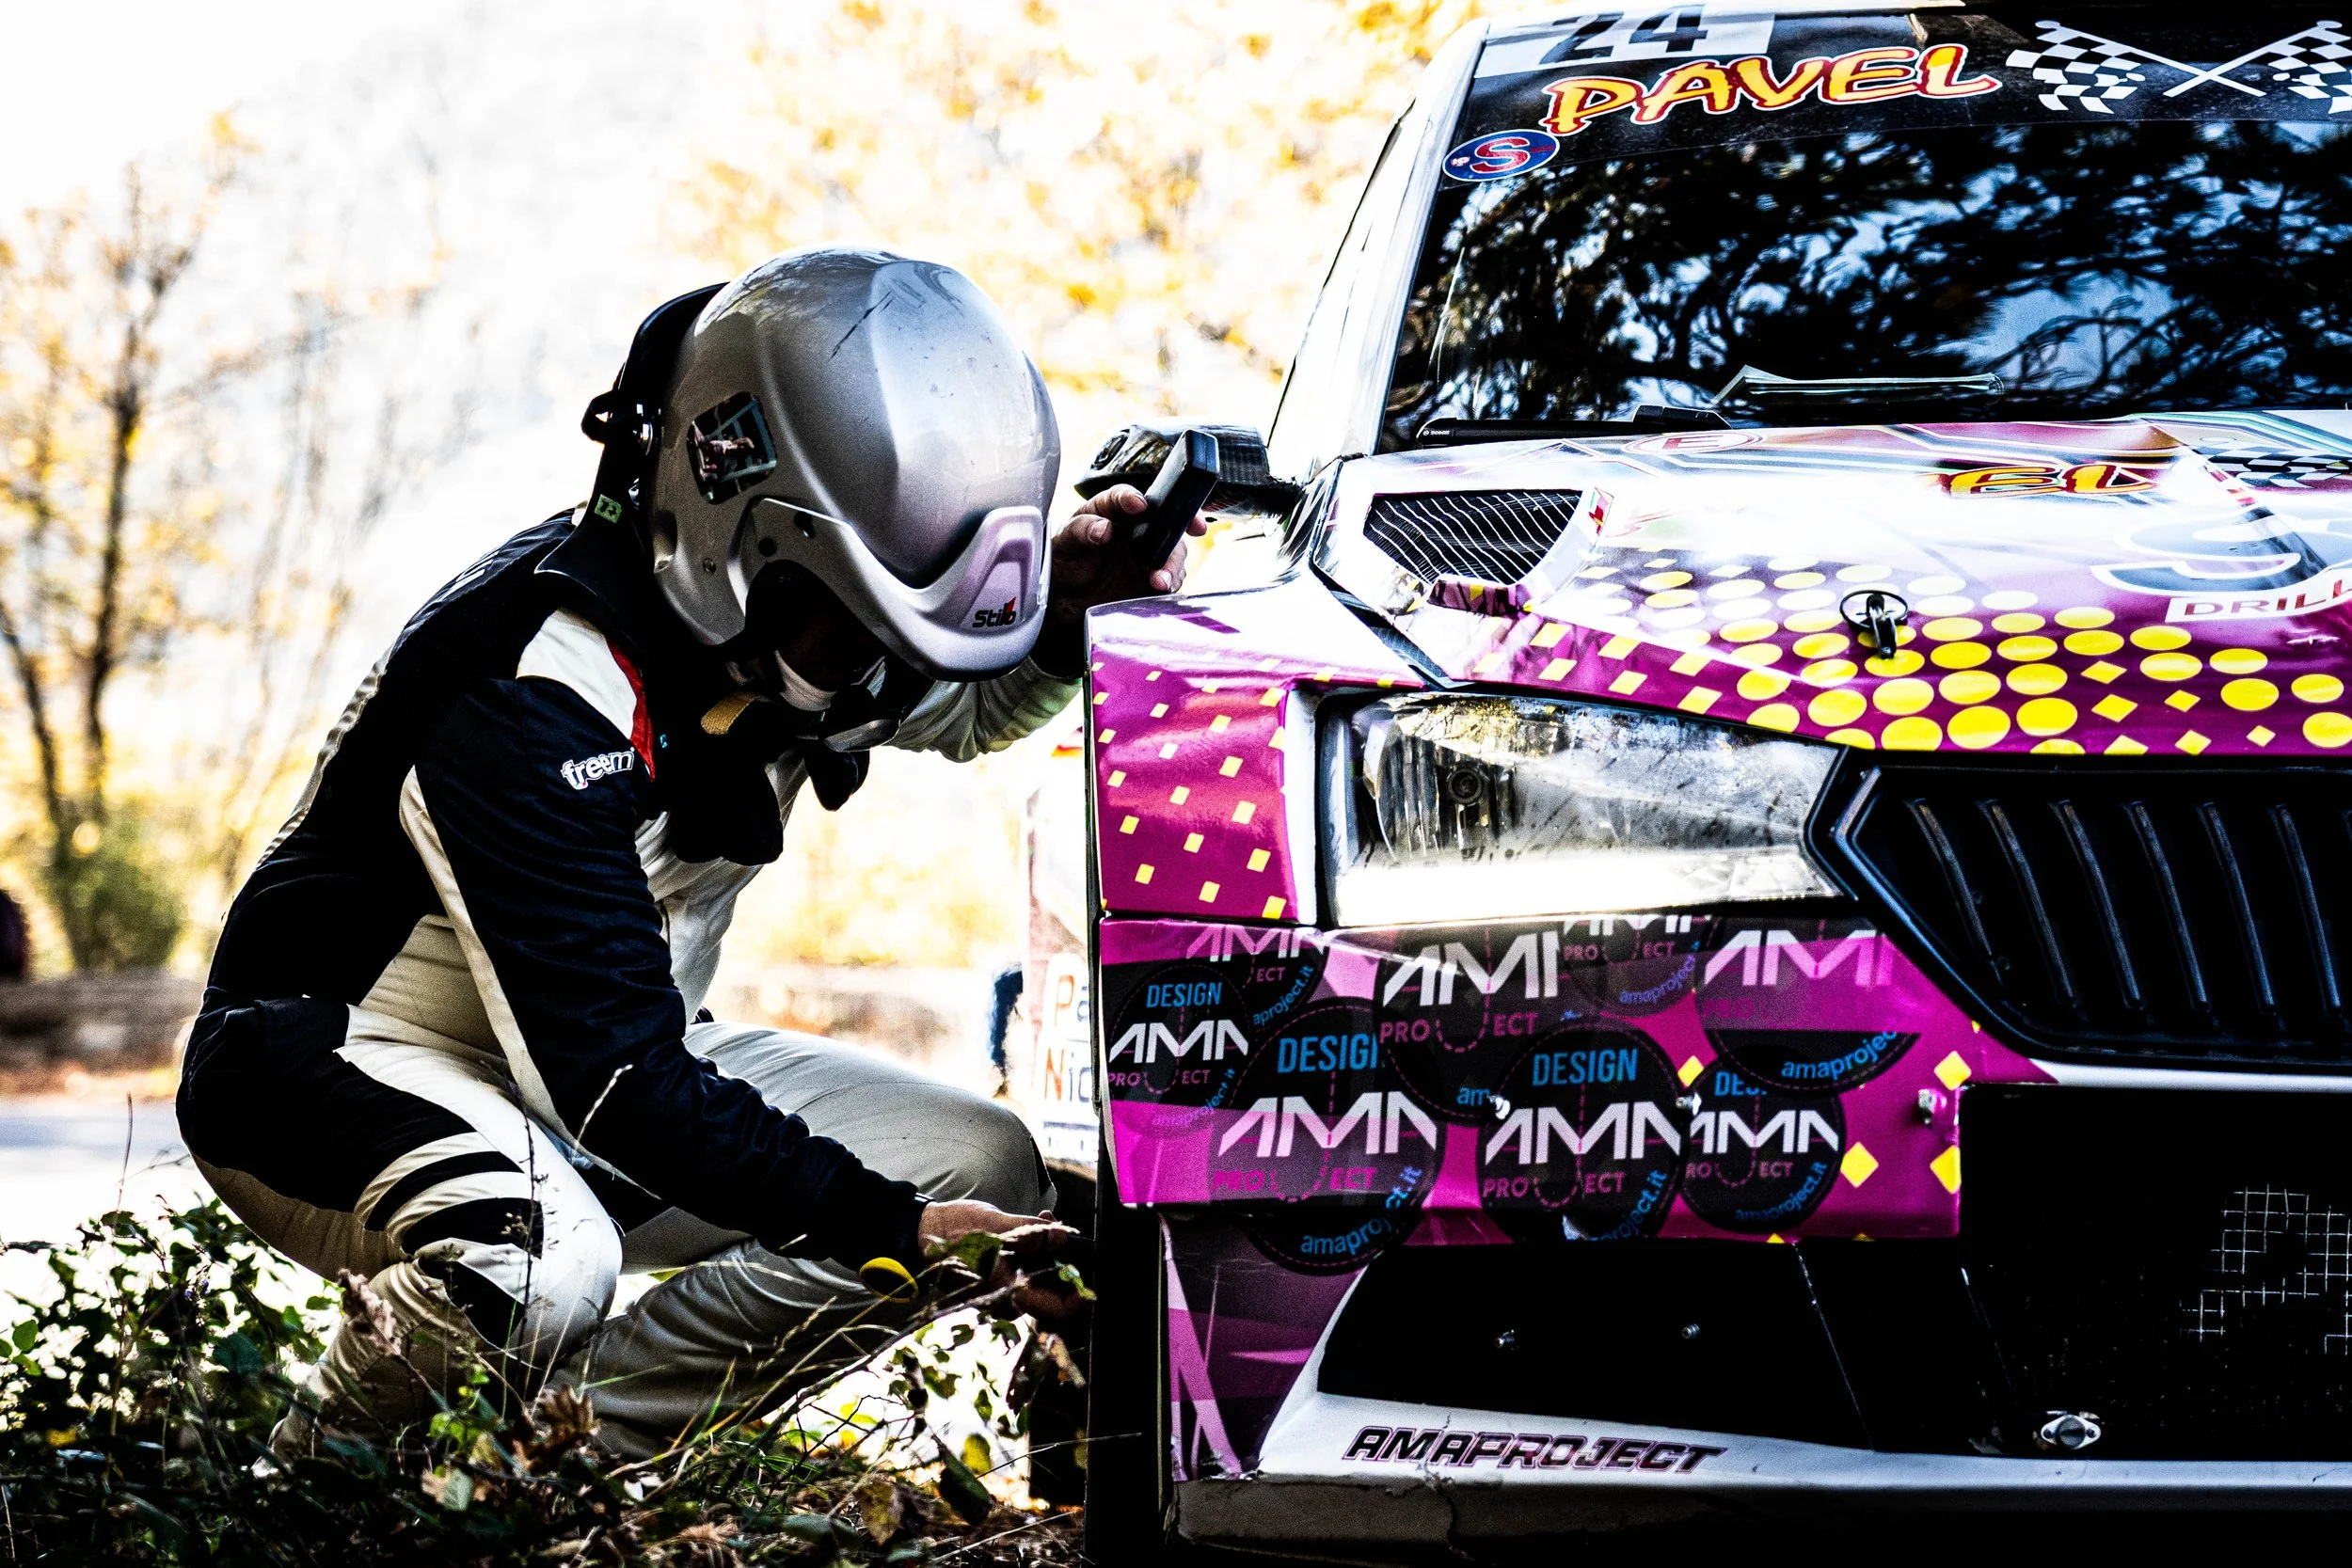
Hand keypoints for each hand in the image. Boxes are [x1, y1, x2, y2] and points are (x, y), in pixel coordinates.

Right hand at [917, 1199, 1085, 1323]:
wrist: (925, 1231)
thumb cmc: (955, 1233)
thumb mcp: (999, 1229)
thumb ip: (1034, 1235)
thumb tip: (1063, 1238)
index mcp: (1009, 1293)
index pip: (1058, 1311)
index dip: (1081, 1295)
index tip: (1091, 1269)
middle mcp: (1011, 1296)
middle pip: (1056, 1292)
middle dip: (1068, 1261)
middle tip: (1067, 1233)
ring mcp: (1008, 1286)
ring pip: (1045, 1276)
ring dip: (1054, 1249)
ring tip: (1049, 1221)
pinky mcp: (1004, 1273)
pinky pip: (1032, 1266)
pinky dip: (1039, 1247)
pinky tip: (1039, 1223)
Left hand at [1045, 485, 1209, 625]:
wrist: (1067, 599)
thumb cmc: (1064, 562)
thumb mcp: (1063, 544)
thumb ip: (1079, 531)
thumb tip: (1103, 528)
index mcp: (1109, 510)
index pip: (1122, 496)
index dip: (1132, 498)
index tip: (1138, 505)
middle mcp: (1134, 527)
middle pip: (1163, 519)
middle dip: (1183, 520)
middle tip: (1193, 526)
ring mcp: (1147, 552)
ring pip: (1173, 550)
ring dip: (1173, 563)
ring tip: (1160, 580)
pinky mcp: (1153, 576)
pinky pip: (1171, 576)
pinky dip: (1172, 582)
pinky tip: (1163, 589)